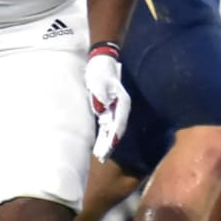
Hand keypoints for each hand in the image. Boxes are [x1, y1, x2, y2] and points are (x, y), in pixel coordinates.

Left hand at [86, 45, 129, 161]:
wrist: (102, 62)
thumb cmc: (101, 72)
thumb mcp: (99, 82)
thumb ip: (100, 96)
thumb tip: (101, 111)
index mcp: (122, 103)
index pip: (118, 124)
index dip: (112, 139)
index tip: (106, 150)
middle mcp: (121, 108)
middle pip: (117, 129)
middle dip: (110, 144)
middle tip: (102, 157)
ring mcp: (116, 108)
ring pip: (113, 128)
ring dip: (108, 141)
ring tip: (101, 154)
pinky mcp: (110, 108)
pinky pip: (109, 124)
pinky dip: (106, 134)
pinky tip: (101, 141)